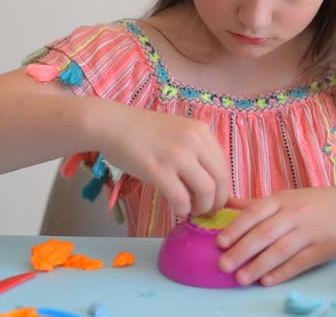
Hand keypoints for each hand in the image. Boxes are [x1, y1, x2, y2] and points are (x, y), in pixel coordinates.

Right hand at [88, 101, 229, 217]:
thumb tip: (210, 181)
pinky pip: (180, 197)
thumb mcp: (178, 132)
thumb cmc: (142, 130)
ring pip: (206, 191)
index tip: (215, 199)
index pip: (224, 166)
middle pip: (220, 180)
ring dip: (202, 208)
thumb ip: (195, 151)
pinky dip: (183, 209)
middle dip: (217, 202)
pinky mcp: (157, 169)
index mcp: (201, 131)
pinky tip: (178, 210)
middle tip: (207, 211)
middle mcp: (194, 141)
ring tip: (191, 210)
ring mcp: (176, 155)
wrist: (112, 124)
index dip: (224, 188)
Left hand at [215, 186, 335, 285]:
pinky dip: (282, 272)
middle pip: (264, 233)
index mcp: (283, 200)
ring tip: (241, 278)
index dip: (237, 228)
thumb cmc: (318, 203)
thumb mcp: (289, 197)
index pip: (255, 213)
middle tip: (223, 265)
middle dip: (242, 251)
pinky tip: (267, 281)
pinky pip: (300, 263)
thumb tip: (227, 203)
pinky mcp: (323, 249)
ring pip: (280, 250)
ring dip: (258, 265)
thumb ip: (258, 203)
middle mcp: (295, 214)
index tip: (220, 243)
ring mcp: (310, 232)